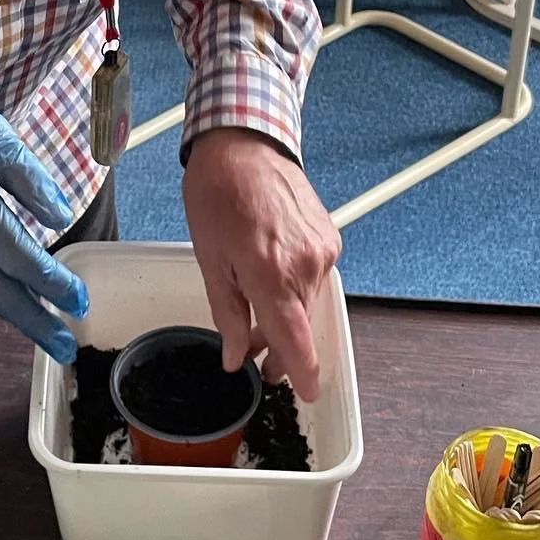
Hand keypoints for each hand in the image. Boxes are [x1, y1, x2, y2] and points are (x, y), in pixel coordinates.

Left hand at [182, 129, 339, 402]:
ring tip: (260, 324)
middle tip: (258, 361)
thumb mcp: (210, 260)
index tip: (305, 395)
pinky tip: (273, 282)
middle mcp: (305, 265)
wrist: (244, 144)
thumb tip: (236, 356)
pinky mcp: (329, 237)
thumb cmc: (217, 195)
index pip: (296, 341)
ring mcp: (322, 250)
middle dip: (280, 347)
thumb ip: (228, 314)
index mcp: (271, 274)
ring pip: (307, 303)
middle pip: (300, 325)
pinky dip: (296, 288)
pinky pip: (315, 277)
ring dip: (287, 317)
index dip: (301, 374)